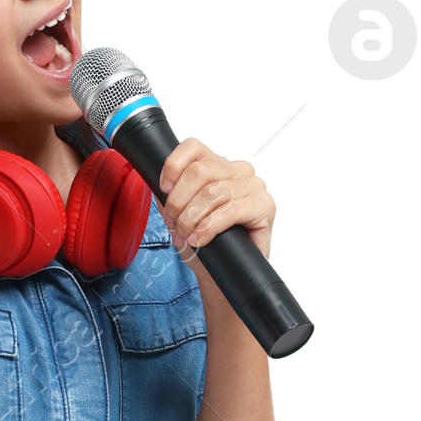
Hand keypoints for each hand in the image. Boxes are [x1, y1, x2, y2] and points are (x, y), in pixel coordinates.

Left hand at [158, 137, 273, 263]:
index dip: (173, 166)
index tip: (164, 190)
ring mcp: (254, 186)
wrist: (226, 272)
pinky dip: (209, 227)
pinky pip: (230, 211)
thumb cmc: (208, 243)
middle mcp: (238, 170)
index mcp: (218, 164)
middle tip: (173, 225)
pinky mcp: (265, 206)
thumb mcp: (181, 216)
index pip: (193, 147)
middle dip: (178, 202)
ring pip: (212, 191)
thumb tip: (156, 186)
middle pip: (199, 171)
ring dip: (191, 218)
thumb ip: (170, 197)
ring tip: (186, 236)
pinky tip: (200, 239)